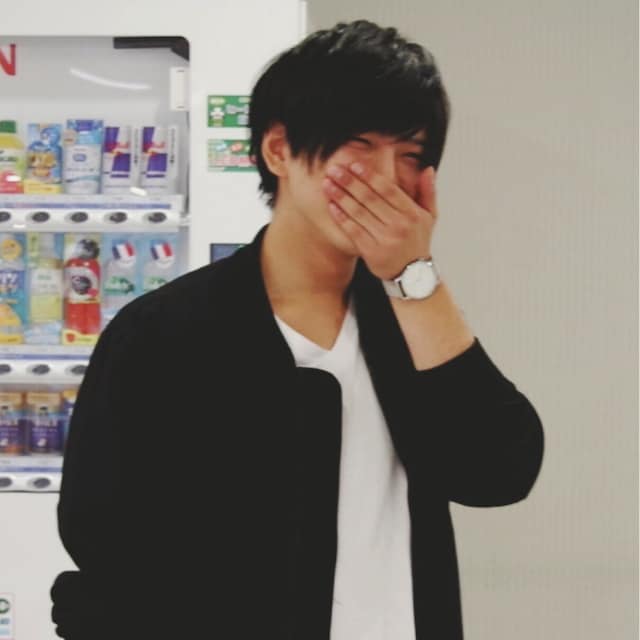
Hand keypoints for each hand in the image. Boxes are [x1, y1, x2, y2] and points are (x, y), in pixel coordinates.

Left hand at [322, 161, 437, 279]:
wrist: (413, 276)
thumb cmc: (417, 242)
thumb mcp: (429, 217)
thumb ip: (428, 192)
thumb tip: (428, 169)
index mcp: (412, 214)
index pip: (388, 189)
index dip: (370, 176)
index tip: (354, 165)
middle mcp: (399, 225)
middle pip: (370, 198)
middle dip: (350, 182)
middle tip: (334, 169)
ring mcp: (384, 239)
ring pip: (359, 213)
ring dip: (341, 197)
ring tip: (327, 185)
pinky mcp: (371, 252)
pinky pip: (353, 231)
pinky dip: (341, 217)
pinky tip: (331, 206)